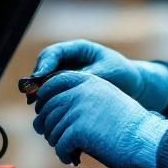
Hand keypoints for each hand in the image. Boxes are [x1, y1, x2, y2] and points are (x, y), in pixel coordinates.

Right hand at [31, 40, 167, 110]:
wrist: (133, 87)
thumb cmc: (123, 74)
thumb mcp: (108, 72)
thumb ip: (88, 76)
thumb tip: (67, 84)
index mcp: (76, 50)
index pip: (53, 53)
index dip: (44, 64)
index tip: (40, 76)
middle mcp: (67, 62)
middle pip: (43, 70)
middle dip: (37, 84)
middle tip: (34, 98)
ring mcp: (65, 78)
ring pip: (44, 86)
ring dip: (40, 98)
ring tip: (40, 110)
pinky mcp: (67, 93)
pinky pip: (52, 98)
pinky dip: (49, 107)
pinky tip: (49, 118)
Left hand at [32, 72, 167, 167]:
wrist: (146, 139)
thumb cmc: (130, 126)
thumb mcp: (108, 100)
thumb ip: (84, 101)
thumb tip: (55, 115)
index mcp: (90, 82)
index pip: (54, 82)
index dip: (45, 97)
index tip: (43, 110)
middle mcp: (82, 92)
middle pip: (49, 108)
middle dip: (47, 126)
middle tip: (53, 138)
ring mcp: (79, 110)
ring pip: (52, 129)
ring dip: (56, 142)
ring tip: (67, 150)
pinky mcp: (78, 130)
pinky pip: (60, 145)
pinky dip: (63, 154)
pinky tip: (71, 158)